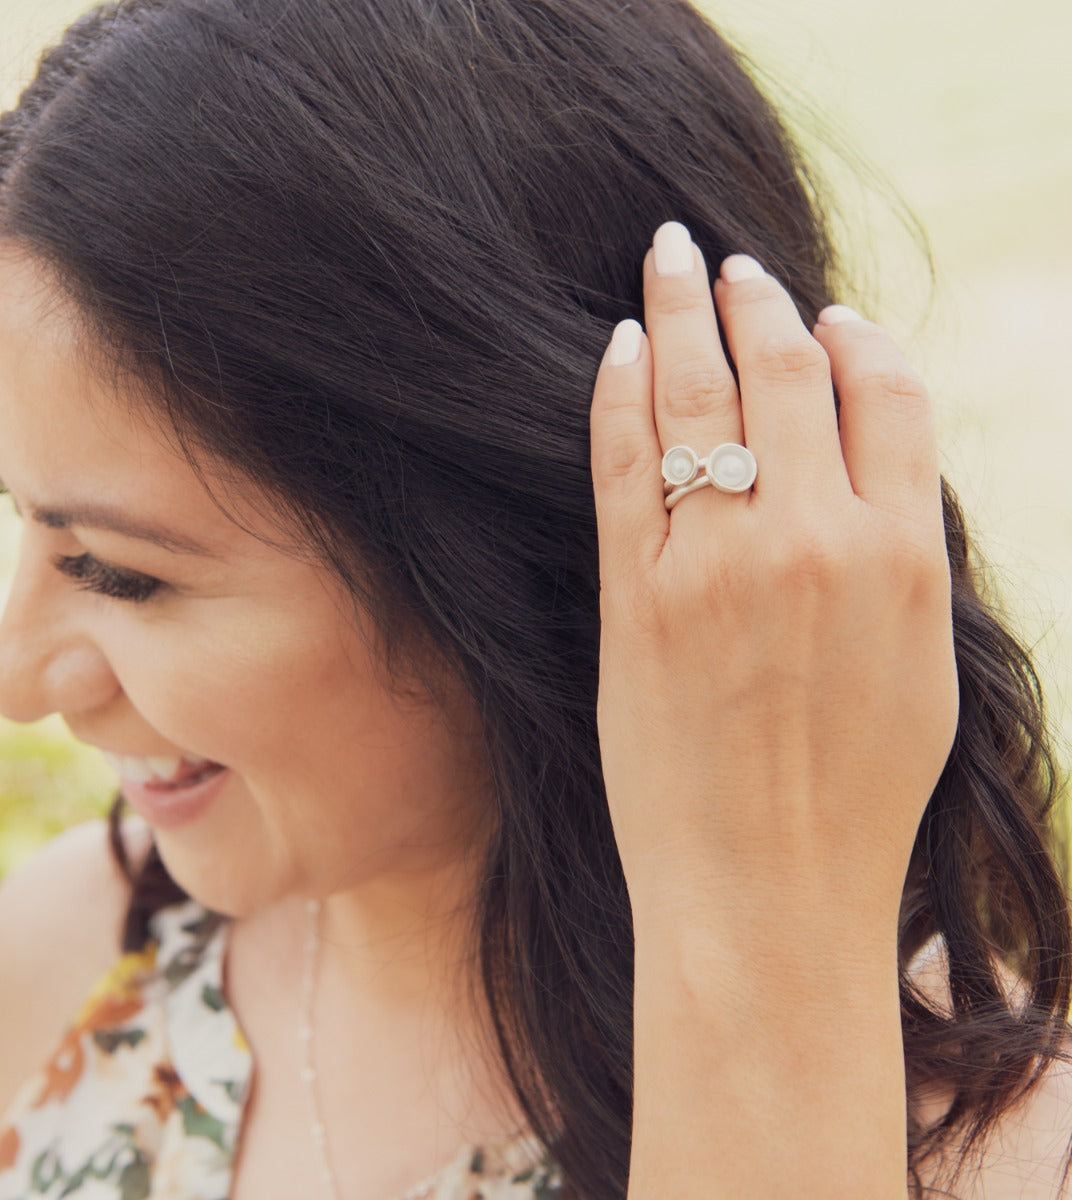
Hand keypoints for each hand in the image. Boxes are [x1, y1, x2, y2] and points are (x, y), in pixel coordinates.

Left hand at [589, 223, 958, 956]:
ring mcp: (718, 564)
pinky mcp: (635, 595)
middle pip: (785, 370)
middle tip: (727, 259)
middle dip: (755, 295)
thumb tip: (869, 468)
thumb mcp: (921, 670)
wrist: (763, 891)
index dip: (854, 337)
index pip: (886, 393)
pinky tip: (616, 345)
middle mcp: (815, 542)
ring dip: (681, 310)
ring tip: (669, 257)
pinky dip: (618, 390)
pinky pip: (622, 460)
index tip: (824, 311)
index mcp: (903, 557)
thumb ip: (900, 556)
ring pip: (698, 395)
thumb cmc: (854, 799)